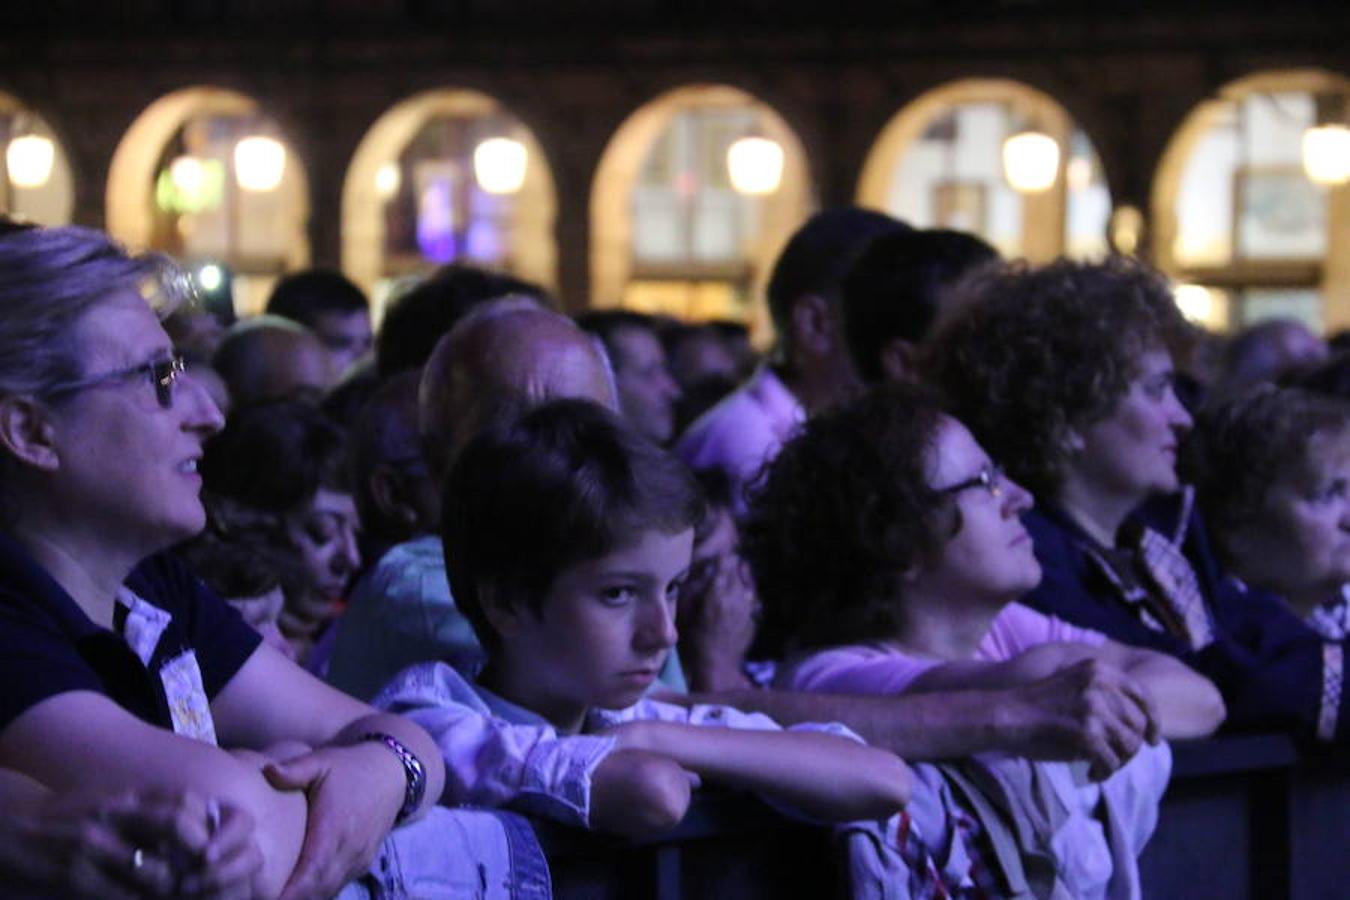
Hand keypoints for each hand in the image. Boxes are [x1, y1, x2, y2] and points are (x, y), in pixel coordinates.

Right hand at [6, 790, 260, 899]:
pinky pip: (127, 897)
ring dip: (176, 888)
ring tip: (185, 894)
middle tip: (206, 875)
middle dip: (199, 853)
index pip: (182, 800)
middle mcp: (115, 814)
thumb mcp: (108, 805)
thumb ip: (146, 811)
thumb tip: (194, 821)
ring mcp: (95, 845)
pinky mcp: (76, 876)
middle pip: (177, 824)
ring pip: (157, 870)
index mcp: (126, 797)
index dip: (206, 823)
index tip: (213, 846)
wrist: (13, 834)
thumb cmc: (67, 820)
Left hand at [264, 743, 402, 899]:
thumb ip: (294, 770)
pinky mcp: (363, 862)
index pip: (311, 872)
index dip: (290, 892)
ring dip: (306, 898)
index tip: (266, 897)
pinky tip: (302, 892)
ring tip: (280, 898)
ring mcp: (358, 858)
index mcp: (333, 828)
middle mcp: (348, 849)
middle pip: (318, 890)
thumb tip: (267, 771)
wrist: (392, 774)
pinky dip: (320, 893)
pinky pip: (339, 886)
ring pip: (329, 891)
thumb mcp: (322, 762)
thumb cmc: (350, 768)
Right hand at [677, 552, 757, 690]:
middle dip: (733, 563)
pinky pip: (752, 599)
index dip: (723, 557)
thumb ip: (695, 591)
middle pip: (737, 573)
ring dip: (743, 574)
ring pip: (747, 584)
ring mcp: (746, 608)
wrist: (717, 665)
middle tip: (731, 554)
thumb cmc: (696, 640)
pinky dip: (749, 591)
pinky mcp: (753, 618)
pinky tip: (746, 590)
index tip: (721, 550)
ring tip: (741, 566)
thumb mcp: (687, 613)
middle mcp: (734, 598)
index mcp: (717, 595)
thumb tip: (703, 574)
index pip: (723, 567)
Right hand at [997, 658, 1159, 780]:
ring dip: (1119, 762)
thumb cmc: (1038, 705)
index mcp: (1099, 670)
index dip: (1153, 721)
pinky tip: (1092, 774)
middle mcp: (1101, 685)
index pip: (1143, 695)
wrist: (1008, 715)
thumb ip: (1105, 695)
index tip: (1153, 740)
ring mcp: (1094, 709)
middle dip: (1131, 748)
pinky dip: (1104, 772)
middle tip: (1116, 759)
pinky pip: (1111, 762)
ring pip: (1129, 746)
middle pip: (1138, 725)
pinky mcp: (1086, 734)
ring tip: (1101, 767)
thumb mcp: (1075, 685)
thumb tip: (1140, 725)